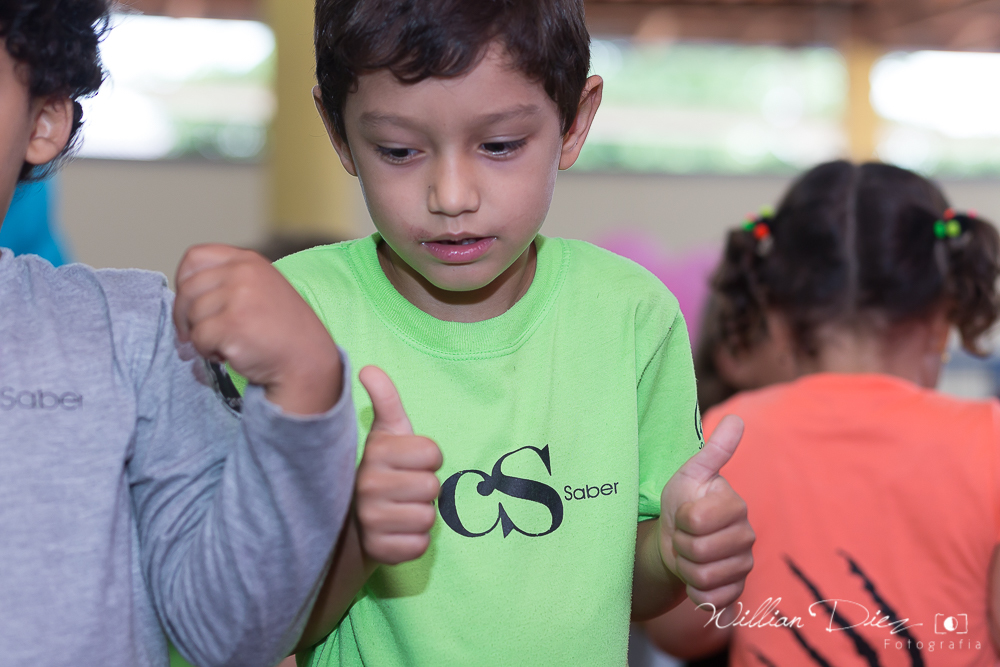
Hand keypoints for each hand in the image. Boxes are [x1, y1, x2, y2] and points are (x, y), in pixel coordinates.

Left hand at [173, 244, 341, 414]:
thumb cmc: (282, 330)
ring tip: (226, 343)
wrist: (307, 360)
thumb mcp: (261, 289)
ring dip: (201, 336)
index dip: (184, 281)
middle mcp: (243, 272)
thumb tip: (184, 293)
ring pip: (191, 315)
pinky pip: (198, 338)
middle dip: (186, 316)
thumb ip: (229, 281)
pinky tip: (229, 354)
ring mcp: (238, 296)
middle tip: (200, 334)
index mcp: (248, 261)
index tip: (191, 302)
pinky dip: (207, 351)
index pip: (195, 257)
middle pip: (187, 288)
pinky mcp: (232, 324)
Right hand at [355, 366, 441, 564]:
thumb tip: (369, 368)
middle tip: (403, 489)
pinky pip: (419, 545)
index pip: (433, 453)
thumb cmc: (381, 469)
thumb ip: (385, 400)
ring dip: (419, 515)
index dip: (427, 458)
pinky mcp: (378, 550)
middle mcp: (368, 485)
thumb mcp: (385, 433)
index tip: (409, 462)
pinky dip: (413, 541)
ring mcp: (371, 520)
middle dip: (425, 488)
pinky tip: (396, 532)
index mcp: (375, 452)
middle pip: (433, 486)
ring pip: (428, 517)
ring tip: (399, 509)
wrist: (350, 520)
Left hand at [659, 415, 754, 608]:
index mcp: (735, 506)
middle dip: (681, 545)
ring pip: (703, 577)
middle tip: (683, 535)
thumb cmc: (682, 502)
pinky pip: (712, 600)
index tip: (683, 513)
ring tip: (688, 553)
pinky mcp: (736, 591)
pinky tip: (695, 576)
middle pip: (700, 551)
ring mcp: (743, 565)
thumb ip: (714, 450)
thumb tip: (736, 419)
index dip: (681, 519)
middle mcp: (746, 536)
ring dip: (685, 567)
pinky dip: (695, 591)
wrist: (675, 540)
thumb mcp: (691, 473)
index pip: (697, 520)